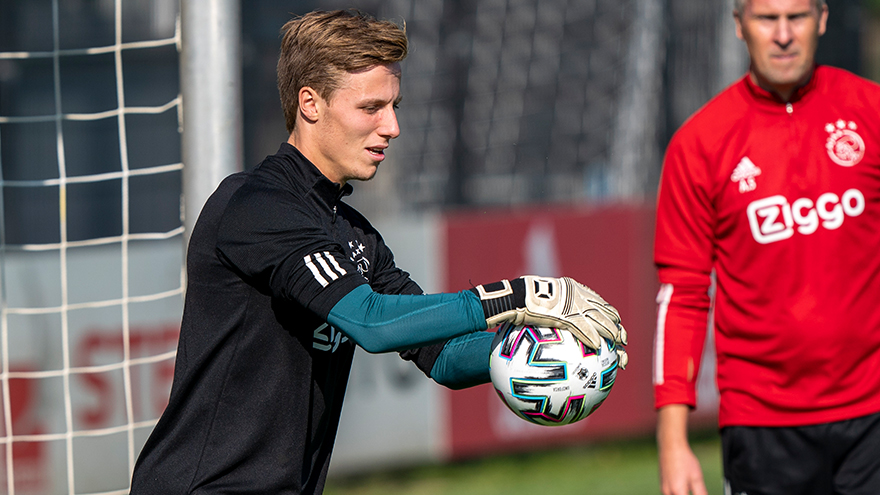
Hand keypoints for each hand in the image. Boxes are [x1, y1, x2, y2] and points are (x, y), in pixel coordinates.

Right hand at [471, 276, 627, 366]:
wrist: (514, 297)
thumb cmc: (521, 301)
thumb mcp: (539, 302)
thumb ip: (549, 311)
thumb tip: (548, 325)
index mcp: (573, 289)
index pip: (598, 301)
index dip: (608, 314)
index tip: (615, 324)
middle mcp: (577, 294)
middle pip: (604, 311)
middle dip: (616, 326)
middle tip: (623, 340)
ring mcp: (572, 304)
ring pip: (600, 319)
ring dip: (612, 333)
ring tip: (618, 345)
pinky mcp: (565, 314)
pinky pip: (584, 328)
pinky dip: (593, 337)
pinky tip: (598, 347)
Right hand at [657, 405, 707, 494]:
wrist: (670, 446)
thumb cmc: (683, 459)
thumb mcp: (697, 477)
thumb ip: (701, 493)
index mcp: (677, 492)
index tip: (699, 492)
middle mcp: (668, 492)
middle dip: (687, 494)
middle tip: (694, 488)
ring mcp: (663, 488)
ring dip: (682, 493)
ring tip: (689, 485)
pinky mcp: (662, 484)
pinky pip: (670, 493)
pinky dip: (678, 491)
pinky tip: (683, 483)